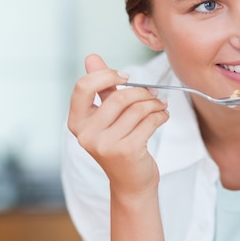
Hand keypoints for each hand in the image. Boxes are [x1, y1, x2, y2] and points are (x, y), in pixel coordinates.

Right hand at [68, 54, 168, 197]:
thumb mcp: (106, 118)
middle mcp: (87, 135)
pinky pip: (148, 121)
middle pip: (117, 98)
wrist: (131, 183)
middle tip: (153, 94)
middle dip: (141, 92)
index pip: (83, 87)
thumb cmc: (119, 146)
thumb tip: (91, 57)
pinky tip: (163, 116)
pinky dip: (160, 115)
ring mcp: (106, 145)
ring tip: (161, 106)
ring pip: (137, 109)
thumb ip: (100, 89)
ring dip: (154, 104)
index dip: (106, 75)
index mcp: (77, 123)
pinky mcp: (127, 151)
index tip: (125, 77)